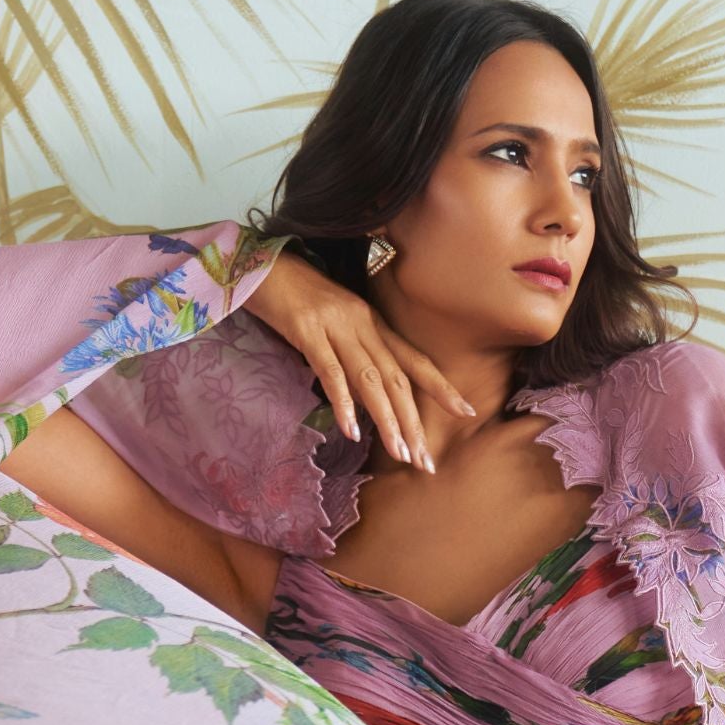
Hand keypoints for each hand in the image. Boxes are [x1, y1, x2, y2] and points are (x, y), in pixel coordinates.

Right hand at [245, 250, 474, 471]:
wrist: (257, 264)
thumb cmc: (292, 296)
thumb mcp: (331, 325)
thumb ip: (350, 355)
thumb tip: (363, 397)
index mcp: (370, 322)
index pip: (413, 359)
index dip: (440, 385)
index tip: (466, 411)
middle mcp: (360, 323)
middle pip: (396, 377)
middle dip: (414, 421)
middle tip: (426, 461)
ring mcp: (335, 325)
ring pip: (370, 378)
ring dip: (387, 419)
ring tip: (400, 454)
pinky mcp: (306, 330)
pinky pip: (329, 371)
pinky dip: (342, 402)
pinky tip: (351, 430)